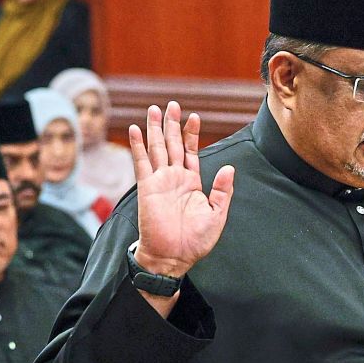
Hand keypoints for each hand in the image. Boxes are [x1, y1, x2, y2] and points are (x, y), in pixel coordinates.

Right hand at [129, 101, 234, 278]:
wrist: (173, 257)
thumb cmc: (195, 241)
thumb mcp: (216, 214)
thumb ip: (222, 190)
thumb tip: (228, 168)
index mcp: (192, 183)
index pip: (190, 152)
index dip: (192, 134)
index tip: (194, 116)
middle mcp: (174, 178)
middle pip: (173, 144)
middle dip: (172, 124)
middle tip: (172, 104)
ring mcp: (159, 181)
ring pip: (157, 148)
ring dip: (155, 129)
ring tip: (154, 109)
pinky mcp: (147, 187)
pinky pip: (141, 162)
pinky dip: (137, 145)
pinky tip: (134, 129)